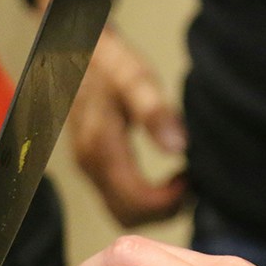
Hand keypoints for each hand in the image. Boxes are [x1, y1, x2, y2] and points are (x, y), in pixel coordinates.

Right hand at [69, 26, 189, 225]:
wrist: (74, 49)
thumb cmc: (107, 62)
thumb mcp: (134, 78)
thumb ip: (155, 112)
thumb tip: (178, 147)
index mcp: (100, 148)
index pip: (136, 201)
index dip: (169, 201)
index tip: (191, 179)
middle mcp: (90, 166)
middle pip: (129, 216)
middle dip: (165, 210)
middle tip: (192, 185)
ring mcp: (89, 169)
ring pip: (124, 213)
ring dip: (156, 207)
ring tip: (183, 182)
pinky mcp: (94, 167)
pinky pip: (120, 200)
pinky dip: (146, 199)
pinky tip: (167, 179)